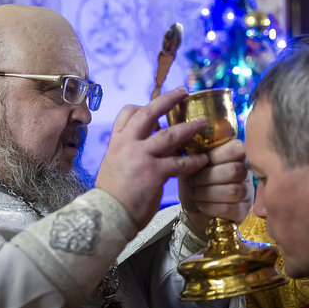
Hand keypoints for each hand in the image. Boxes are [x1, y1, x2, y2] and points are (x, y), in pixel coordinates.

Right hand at [97, 88, 208, 228]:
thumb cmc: (111, 197)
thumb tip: (145, 154)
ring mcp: (140, 157)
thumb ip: (129, 156)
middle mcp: (127, 144)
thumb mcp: (113, 167)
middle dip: (168, 100)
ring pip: (169, 135)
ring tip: (202, 124)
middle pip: (149, 113)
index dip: (143, 106)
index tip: (156, 104)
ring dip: (189, 127)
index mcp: (117, 143)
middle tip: (183, 92)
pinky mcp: (153, 172)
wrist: (106, 215)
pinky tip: (202, 161)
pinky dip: (193, 161)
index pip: (128, 113)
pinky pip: (179, 162)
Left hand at [178, 139, 253, 231]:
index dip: (215, 156)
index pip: (236, 149)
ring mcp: (247, 192)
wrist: (191, 207)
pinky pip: (229, 208)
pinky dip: (210, 207)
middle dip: (207, 176)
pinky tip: (201, 204)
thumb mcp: (191, 163)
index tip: (200, 162)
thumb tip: (198, 149)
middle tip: (193, 181)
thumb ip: (196, 153)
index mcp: (236, 155)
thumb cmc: (193, 181)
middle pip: (235, 171)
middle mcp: (246, 172)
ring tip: (195, 193)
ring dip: (207, 193)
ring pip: (233, 190)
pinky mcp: (242, 211)